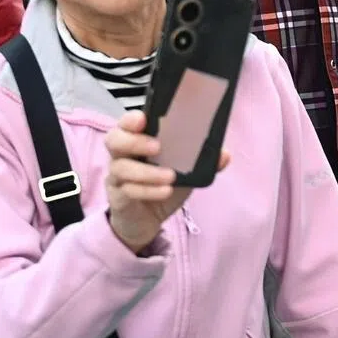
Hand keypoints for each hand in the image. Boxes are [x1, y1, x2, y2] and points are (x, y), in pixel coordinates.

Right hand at [104, 111, 228, 253]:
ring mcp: (117, 176)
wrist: (147, 219)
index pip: (127, 122)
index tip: (143, 119)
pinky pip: (128, 191)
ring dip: (147, 172)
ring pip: (121, 167)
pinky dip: (148, 190)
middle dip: (134, 141)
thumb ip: (204, 160)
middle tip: (157, 147)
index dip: (131, 119)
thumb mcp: (186, 170)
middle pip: (114, 139)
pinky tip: (165, 191)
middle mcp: (122, 154)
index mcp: (139, 139)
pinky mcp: (117, 197)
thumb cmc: (164, 183)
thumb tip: (224, 155)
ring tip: (170, 176)